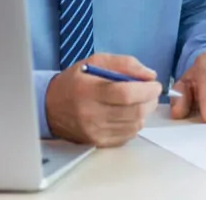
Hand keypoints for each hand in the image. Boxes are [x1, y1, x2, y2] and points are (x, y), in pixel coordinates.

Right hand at [46, 53, 162, 146]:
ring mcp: (95, 132)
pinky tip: (129, 113)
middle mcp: (92, 114)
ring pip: (134, 125)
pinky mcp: (98, 143)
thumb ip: (124, 64)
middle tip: (151, 92)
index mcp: (89, 91)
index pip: (125, 94)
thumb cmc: (75, 81)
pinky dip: (134, 123)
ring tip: (140, 101)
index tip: (155, 84)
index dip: (146, 90)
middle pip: (134, 111)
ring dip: (144, 112)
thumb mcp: (95, 61)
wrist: (50, 107)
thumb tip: (149, 75)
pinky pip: (128, 135)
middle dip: (150, 100)